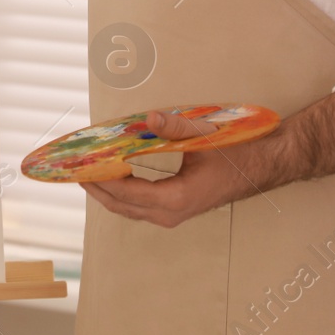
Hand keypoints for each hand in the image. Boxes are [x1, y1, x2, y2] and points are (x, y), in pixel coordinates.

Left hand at [79, 109, 255, 228]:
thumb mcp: (205, 136)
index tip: (79, 168)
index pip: (126, 193)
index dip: (100, 180)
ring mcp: (173, 215)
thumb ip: (175, 127)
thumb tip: (149, 119)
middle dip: (95, 188)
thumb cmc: (235, 152)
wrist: (261, 166)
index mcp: (177, 198)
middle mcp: (171, 213)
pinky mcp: (175, 209)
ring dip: (106, 191)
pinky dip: (120, 192)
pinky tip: (112, 174)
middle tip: (73, 170)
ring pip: (129, 209)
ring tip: (86, 171)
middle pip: (121, 205)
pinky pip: (139, 206)